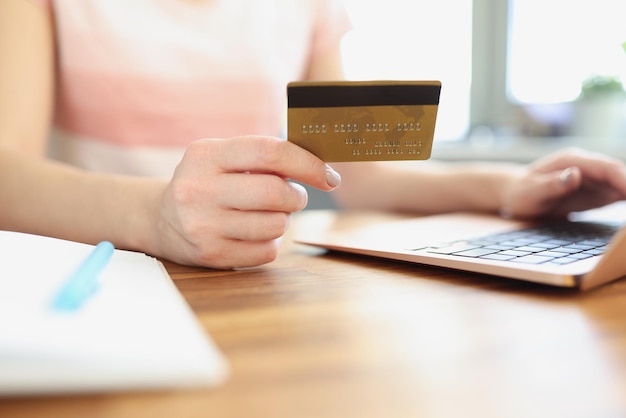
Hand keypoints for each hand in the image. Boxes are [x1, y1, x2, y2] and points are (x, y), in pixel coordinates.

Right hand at [153, 136, 340, 267]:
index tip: (328, 176)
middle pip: (275, 193)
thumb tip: (318, 165)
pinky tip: (254, 233)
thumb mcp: (222, 157)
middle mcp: (199, 189)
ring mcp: (203, 225)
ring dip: (284, 219)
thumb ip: (262, 156)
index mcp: (206, 155)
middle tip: (293, 197)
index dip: (307, 163)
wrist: (161, 219)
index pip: (269, 152)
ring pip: (276, 225)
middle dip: (296, 196)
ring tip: (267, 214)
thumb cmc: (207, 183)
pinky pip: (267, 250)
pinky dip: (271, 241)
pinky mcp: (211, 254)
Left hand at [501, 147, 625, 218]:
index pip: (606, 168)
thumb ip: (553, 184)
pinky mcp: (596, 192)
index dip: (624, 180)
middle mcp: (588, 166)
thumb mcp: (532, 191)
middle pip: (620, 175)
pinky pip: (618, 195)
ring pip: (622, 185)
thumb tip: (575, 174)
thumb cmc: (521, 192)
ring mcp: (594, 179)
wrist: (516, 195)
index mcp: (573, 160)